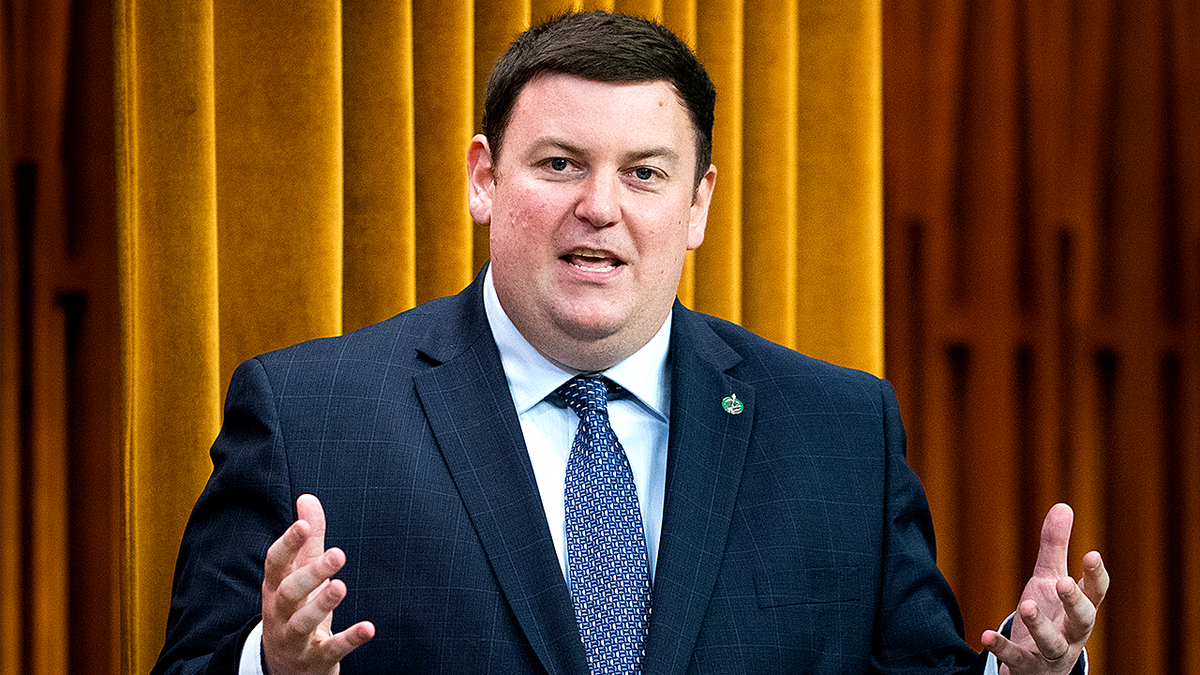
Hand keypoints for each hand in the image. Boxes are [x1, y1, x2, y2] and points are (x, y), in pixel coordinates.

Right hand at [261, 494, 374, 674]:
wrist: (285, 667)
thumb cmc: (296, 609)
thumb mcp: (300, 574)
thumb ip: (307, 539)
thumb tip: (307, 497)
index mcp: (275, 587)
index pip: (275, 563)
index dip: (287, 544)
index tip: (302, 525)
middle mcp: (279, 613)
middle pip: (288, 592)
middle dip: (311, 573)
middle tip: (338, 554)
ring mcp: (294, 639)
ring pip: (302, 622)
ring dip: (321, 604)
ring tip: (340, 586)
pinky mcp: (315, 660)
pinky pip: (331, 651)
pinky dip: (350, 640)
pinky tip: (369, 628)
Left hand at [981, 504, 1108, 674]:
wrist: (1036, 665)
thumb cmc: (1049, 615)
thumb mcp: (1048, 579)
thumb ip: (1055, 547)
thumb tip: (1063, 506)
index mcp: (1079, 610)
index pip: (1095, 593)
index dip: (1096, 575)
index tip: (1091, 553)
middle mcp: (1071, 634)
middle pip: (1082, 620)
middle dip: (1074, 602)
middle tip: (1063, 582)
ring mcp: (1050, 653)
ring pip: (1052, 643)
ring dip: (1040, 625)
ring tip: (1026, 605)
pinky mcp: (1026, 667)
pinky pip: (1015, 659)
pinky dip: (1002, 648)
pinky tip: (986, 636)